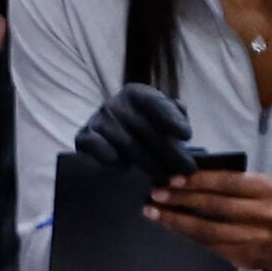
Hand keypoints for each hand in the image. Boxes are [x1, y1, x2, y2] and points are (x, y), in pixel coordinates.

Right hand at [76, 83, 195, 180]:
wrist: (109, 135)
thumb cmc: (143, 125)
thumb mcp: (160, 114)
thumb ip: (175, 115)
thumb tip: (181, 127)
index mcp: (136, 93)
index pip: (156, 104)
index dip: (172, 119)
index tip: (187, 137)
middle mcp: (115, 103)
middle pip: (145, 129)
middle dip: (169, 153)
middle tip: (186, 170)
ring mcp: (99, 120)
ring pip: (129, 145)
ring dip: (149, 163)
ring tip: (166, 177)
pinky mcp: (85, 137)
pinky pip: (101, 150)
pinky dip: (114, 160)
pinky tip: (126, 167)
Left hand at [146, 170, 271, 270]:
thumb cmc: (261, 206)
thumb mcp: (255, 189)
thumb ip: (227, 183)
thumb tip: (183, 177)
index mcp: (267, 189)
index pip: (228, 181)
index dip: (198, 180)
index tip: (172, 178)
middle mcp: (265, 213)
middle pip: (216, 205)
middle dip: (182, 198)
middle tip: (156, 194)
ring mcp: (255, 237)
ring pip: (208, 229)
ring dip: (176, 219)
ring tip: (153, 211)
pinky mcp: (243, 255)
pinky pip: (207, 242)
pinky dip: (184, 232)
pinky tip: (168, 223)